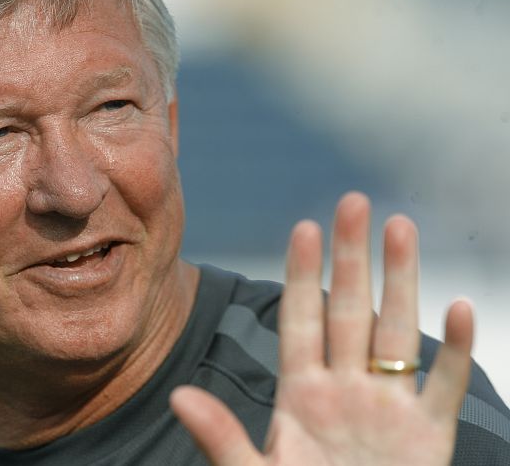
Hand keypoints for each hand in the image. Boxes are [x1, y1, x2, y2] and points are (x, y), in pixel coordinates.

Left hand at [170, 192, 473, 464]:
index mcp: (300, 394)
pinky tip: (460, 310)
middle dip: (353, 257)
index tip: (304, 228)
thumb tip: (179, 397)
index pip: (301, 320)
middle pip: (350, 310)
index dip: (302, 275)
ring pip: (397, 332)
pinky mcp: (429, 437)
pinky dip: (455, 352)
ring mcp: (388, 409)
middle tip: (354, 202)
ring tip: (401, 227)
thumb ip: (221, 438)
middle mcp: (345, 389)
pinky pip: (445, 387)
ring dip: (402, 281)